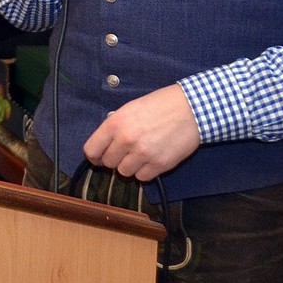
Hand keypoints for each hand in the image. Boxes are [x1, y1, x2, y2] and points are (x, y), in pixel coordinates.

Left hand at [82, 85, 201, 181]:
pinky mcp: (160, 164)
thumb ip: (115, 126)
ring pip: (124, 172)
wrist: (191, 109)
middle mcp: (126, 140)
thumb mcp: (130, 109)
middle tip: (125, 153)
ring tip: (140, 155)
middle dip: (114, 159)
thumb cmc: (160, 105)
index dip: (94, 156)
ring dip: (130, 166)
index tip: (98, 158)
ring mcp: (143, 153)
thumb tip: (106, 142)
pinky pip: (143, 177)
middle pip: (107, 163)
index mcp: (115, 123)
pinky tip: (151, 160)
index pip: (91, 149)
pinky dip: (145, 172)